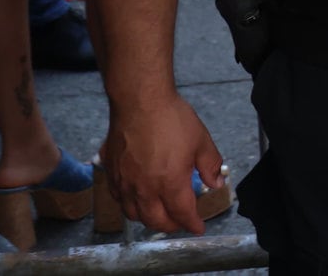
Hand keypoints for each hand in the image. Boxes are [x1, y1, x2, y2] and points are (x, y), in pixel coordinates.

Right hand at [101, 94, 224, 235]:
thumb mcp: (202, 141)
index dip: (192, 223)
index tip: (198, 228)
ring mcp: (124, 182)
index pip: (182, 213)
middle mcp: (144, 188)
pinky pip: (117, 198)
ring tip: (159, 214)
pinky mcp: (110, 171)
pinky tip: (136, 199)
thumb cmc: (172, 118)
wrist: (140, 100)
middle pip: (156, 220)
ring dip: (148, 218)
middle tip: (181, 222)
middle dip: (171, 225)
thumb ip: (210, 166)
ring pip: (133, 214)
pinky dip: (128, 205)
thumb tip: (216, 183)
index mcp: (170, 183)